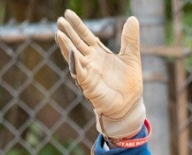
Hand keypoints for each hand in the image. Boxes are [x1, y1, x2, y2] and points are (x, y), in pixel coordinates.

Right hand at [55, 11, 145, 137]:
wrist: (130, 104)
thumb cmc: (129, 83)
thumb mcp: (131, 56)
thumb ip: (130, 39)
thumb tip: (132, 18)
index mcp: (99, 53)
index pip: (85, 35)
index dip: (77, 25)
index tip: (68, 13)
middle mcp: (90, 61)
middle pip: (76, 44)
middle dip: (68, 33)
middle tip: (59, 21)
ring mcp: (88, 73)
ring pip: (74, 57)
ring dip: (66, 46)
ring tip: (58, 34)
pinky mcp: (89, 85)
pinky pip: (79, 73)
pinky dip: (75, 64)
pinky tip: (71, 53)